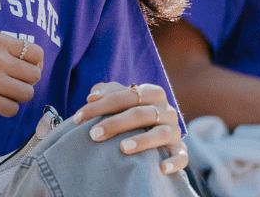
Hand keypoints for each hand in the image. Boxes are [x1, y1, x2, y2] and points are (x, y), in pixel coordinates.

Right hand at [0, 31, 43, 116]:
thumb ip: (1, 47)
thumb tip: (28, 60)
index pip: (35, 53)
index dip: (34, 64)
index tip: (25, 70)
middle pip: (34, 75)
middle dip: (26, 81)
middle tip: (12, 84)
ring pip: (26, 93)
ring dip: (17, 96)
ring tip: (1, 94)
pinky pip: (12, 109)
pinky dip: (6, 109)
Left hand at [72, 82, 187, 174]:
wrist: (159, 129)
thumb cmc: (132, 111)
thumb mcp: (122, 99)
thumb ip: (108, 92)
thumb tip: (92, 96)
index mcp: (151, 93)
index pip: (126, 95)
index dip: (101, 104)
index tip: (78, 117)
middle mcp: (166, 110)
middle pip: (140, 114)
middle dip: (115, 123)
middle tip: (93, 134)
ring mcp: (174, 130)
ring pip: (161, 133)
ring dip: (142, 141)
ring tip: (123, 148)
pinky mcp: (179, 149)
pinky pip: (181, 156)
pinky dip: (174, 162)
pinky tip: (161, 168)